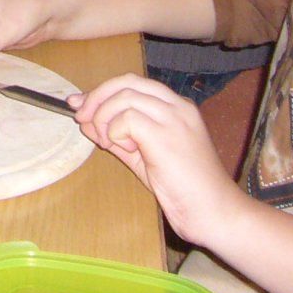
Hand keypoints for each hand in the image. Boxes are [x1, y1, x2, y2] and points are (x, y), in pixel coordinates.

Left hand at [72, 75, 240, 241]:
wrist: (212, 211)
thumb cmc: (183, 189)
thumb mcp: (143, 157)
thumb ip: (117, 136)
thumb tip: (87, 121)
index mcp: (177, 107)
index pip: (134, 84)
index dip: (103, 91)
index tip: (80, 104)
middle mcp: (177, 106)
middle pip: (127, 81)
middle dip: (97, 96)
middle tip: (81, 117)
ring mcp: (174, 117)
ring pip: (124, 96)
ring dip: (104, 118)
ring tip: (107, 143)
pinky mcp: (166, 134)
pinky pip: (127, 118)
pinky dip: (115, 132)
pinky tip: (126, 150)